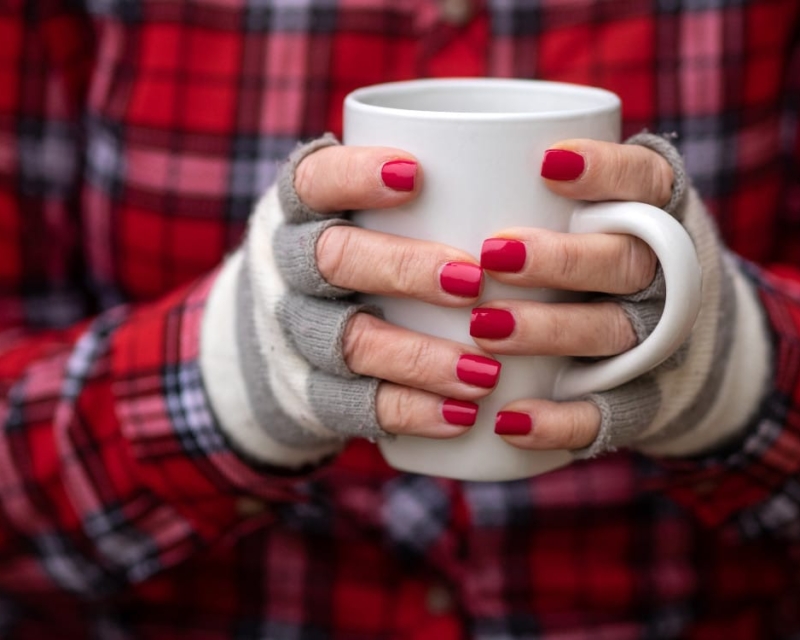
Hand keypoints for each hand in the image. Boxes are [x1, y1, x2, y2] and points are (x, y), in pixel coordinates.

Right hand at [291, 142, 500, 436]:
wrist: (285, 335)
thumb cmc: (361, 253)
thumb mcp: (368, 212)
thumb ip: (428, 191)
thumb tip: (550, 157)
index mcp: (301, 210)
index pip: (314, 181)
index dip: (355, 176)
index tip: (415, 175)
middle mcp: (288, 269)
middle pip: (332, 260)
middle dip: (402, 268)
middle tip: (472, 281)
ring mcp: (297, 334)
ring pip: (348, 343)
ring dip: (418, 357)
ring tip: (485, 371)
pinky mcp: (312, 391)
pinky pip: (354, 406)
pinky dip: (410, 411)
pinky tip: (462, 417)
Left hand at [479, 136, 769, 457]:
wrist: (682, 348)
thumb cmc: (599, 258)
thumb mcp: (594, 212)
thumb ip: (536, 188)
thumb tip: (424, 157)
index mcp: (655, 216)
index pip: (644, 181)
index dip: (605, 170)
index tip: (547, 163)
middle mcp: (664, 276)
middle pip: (624, 262)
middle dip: (560, 258)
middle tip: (492, 254)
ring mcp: (655, 340)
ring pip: (611, 333)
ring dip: (548, 330)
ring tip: (482, 329)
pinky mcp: (638, 399)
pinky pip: (606, 415)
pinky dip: (560, 420)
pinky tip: (508, 420)